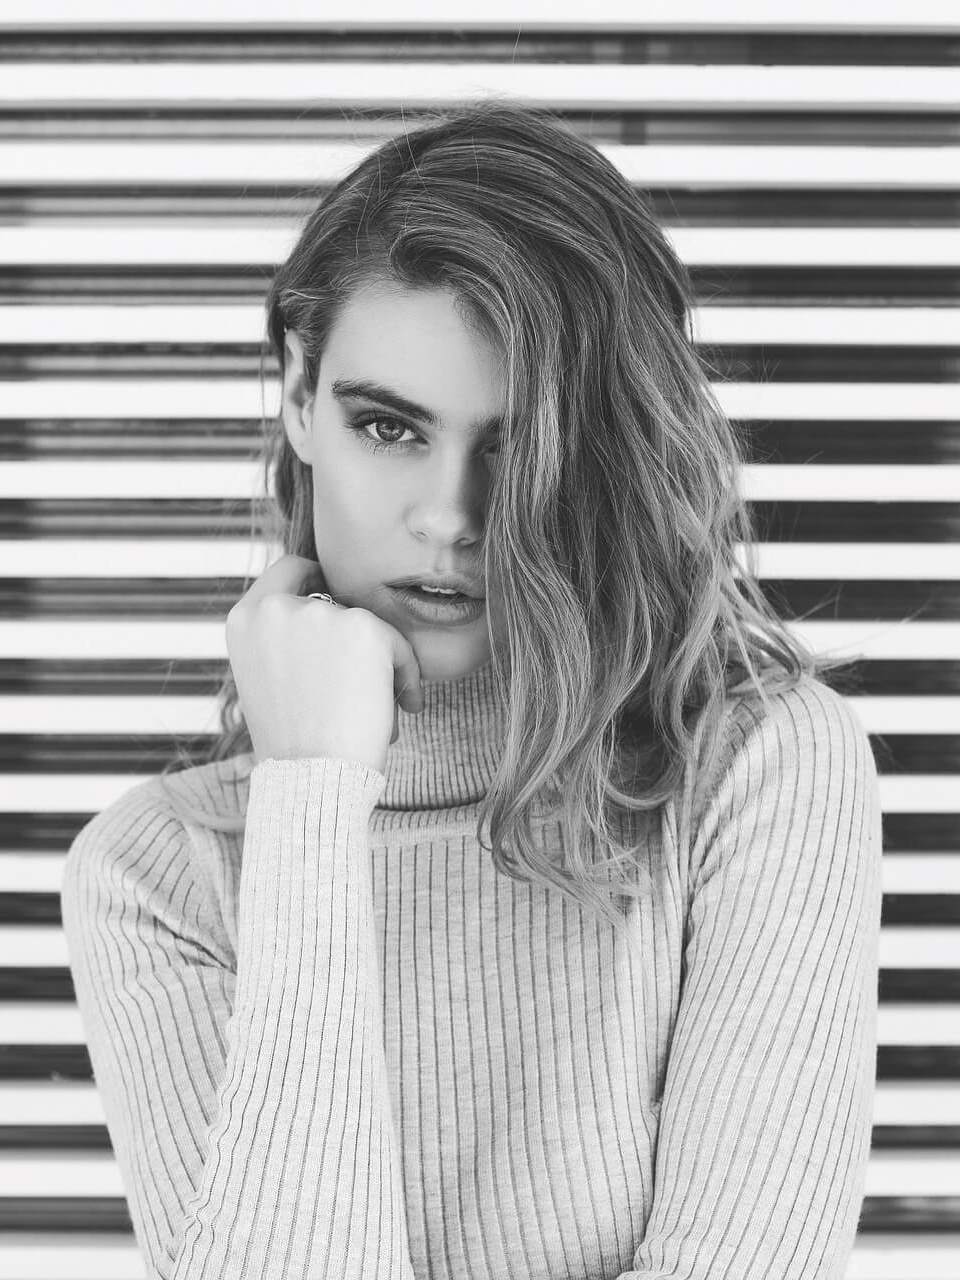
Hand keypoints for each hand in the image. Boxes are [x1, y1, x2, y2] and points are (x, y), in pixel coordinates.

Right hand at [225, 554, 423, 773]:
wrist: (311, 777)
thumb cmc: (293, 744)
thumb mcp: (267, 679)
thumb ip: (286, 641)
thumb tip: (331, 620)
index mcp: (245, 619)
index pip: (288, 570)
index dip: (315, 579)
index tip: (337, 603)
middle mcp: (277, 608)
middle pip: (337, 602)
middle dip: (353, 643)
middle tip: (355, 690)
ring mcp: (322, 613)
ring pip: (369, 628)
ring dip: (378, 667)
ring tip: (373, 712)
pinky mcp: (366, 628)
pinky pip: (399, 646)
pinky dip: (406, 676)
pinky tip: (400, 709)